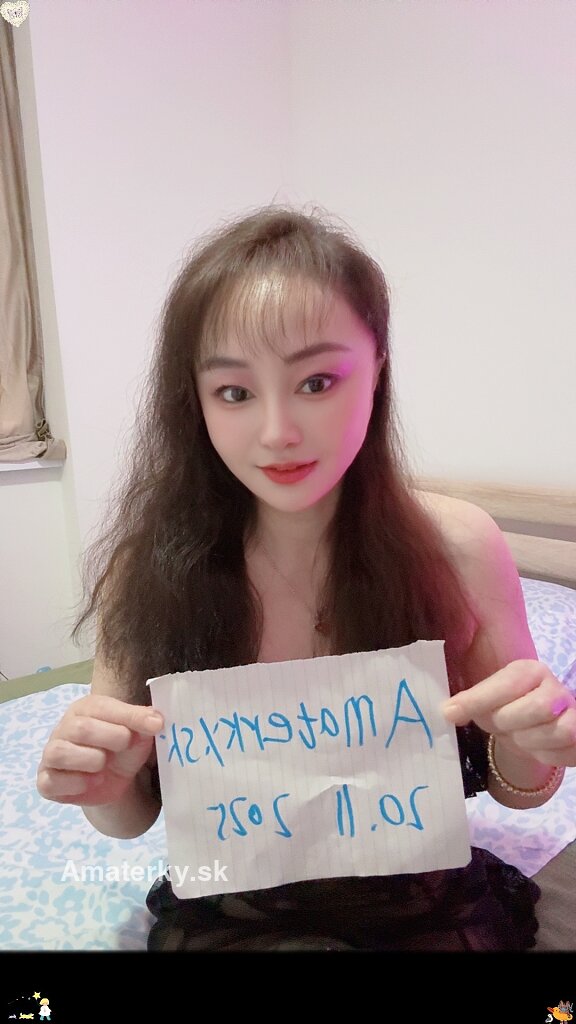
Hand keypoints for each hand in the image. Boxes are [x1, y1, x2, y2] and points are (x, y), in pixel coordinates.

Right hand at [37, 694, 164, 805]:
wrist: (109, 780)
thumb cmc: (120, 748)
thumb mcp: (137, 734)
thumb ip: (143, 724)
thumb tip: (155, 719)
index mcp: (86, 708)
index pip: (104, 707)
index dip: (131, 716)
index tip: (156, 725)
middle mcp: (64, 727)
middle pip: (81, 728)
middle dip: (111, 738)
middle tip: (125, 745)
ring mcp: (52, 754)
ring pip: (61, 753)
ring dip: (91, 761)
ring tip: (104, 766)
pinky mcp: (46, 780)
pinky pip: (52, 782)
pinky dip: (76, 784)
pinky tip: (92, 782)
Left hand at [442, 659, 575, 767]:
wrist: (532, 729)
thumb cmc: (507, 710)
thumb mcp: (487, 701)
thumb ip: (469, 702)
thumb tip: (448, 712)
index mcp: (530, 671)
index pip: (507, 683)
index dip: (478, 700)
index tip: (450, 714)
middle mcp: (555, 688)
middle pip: (537, 708)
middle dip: (509, 723)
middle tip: (499, 726)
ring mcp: (573, 712)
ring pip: (557, 732)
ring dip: (528, 742)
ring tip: (518, 737)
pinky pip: (567, 752)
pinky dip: (545, 756)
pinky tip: (535, 748)